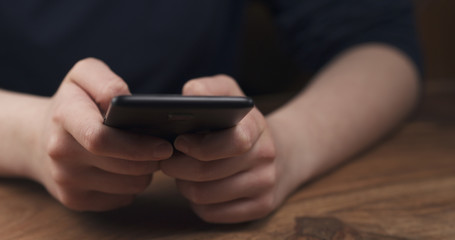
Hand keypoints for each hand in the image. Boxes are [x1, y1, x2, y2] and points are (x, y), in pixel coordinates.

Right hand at [32, 58, 172, 210]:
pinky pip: (121, 198)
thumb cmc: (73, 102)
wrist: (37, 139)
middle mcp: (60, 151)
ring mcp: (66, 180)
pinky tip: (128, 170)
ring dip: (145, 173)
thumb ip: (107, 83)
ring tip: (144, 156)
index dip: (137, 146)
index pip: (100, 139)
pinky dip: (132, 186)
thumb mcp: (83, 76)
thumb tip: (130, 104)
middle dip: (151, 160)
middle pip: (122, 166)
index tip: (164, 146)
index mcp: (65, 116)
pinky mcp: (75, 200)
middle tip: (163, 149)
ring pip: (128, 185)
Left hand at [160, 75, 282, 222]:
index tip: (180, 142)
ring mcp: (265, 185)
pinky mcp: (260, 207)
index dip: (200, 146)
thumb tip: (188, 94)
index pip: (233, 142)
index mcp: (257, 128)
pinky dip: (197, 203)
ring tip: (183, 173)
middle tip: (169, 160)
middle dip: (178, 167)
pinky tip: (199, 187)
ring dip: (185, 185)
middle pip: (208, 173)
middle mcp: (265, 157)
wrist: (284, 152)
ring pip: (205, 196)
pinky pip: (212, 213)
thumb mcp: (231, 95)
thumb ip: (208, 88)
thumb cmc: (244, 123)